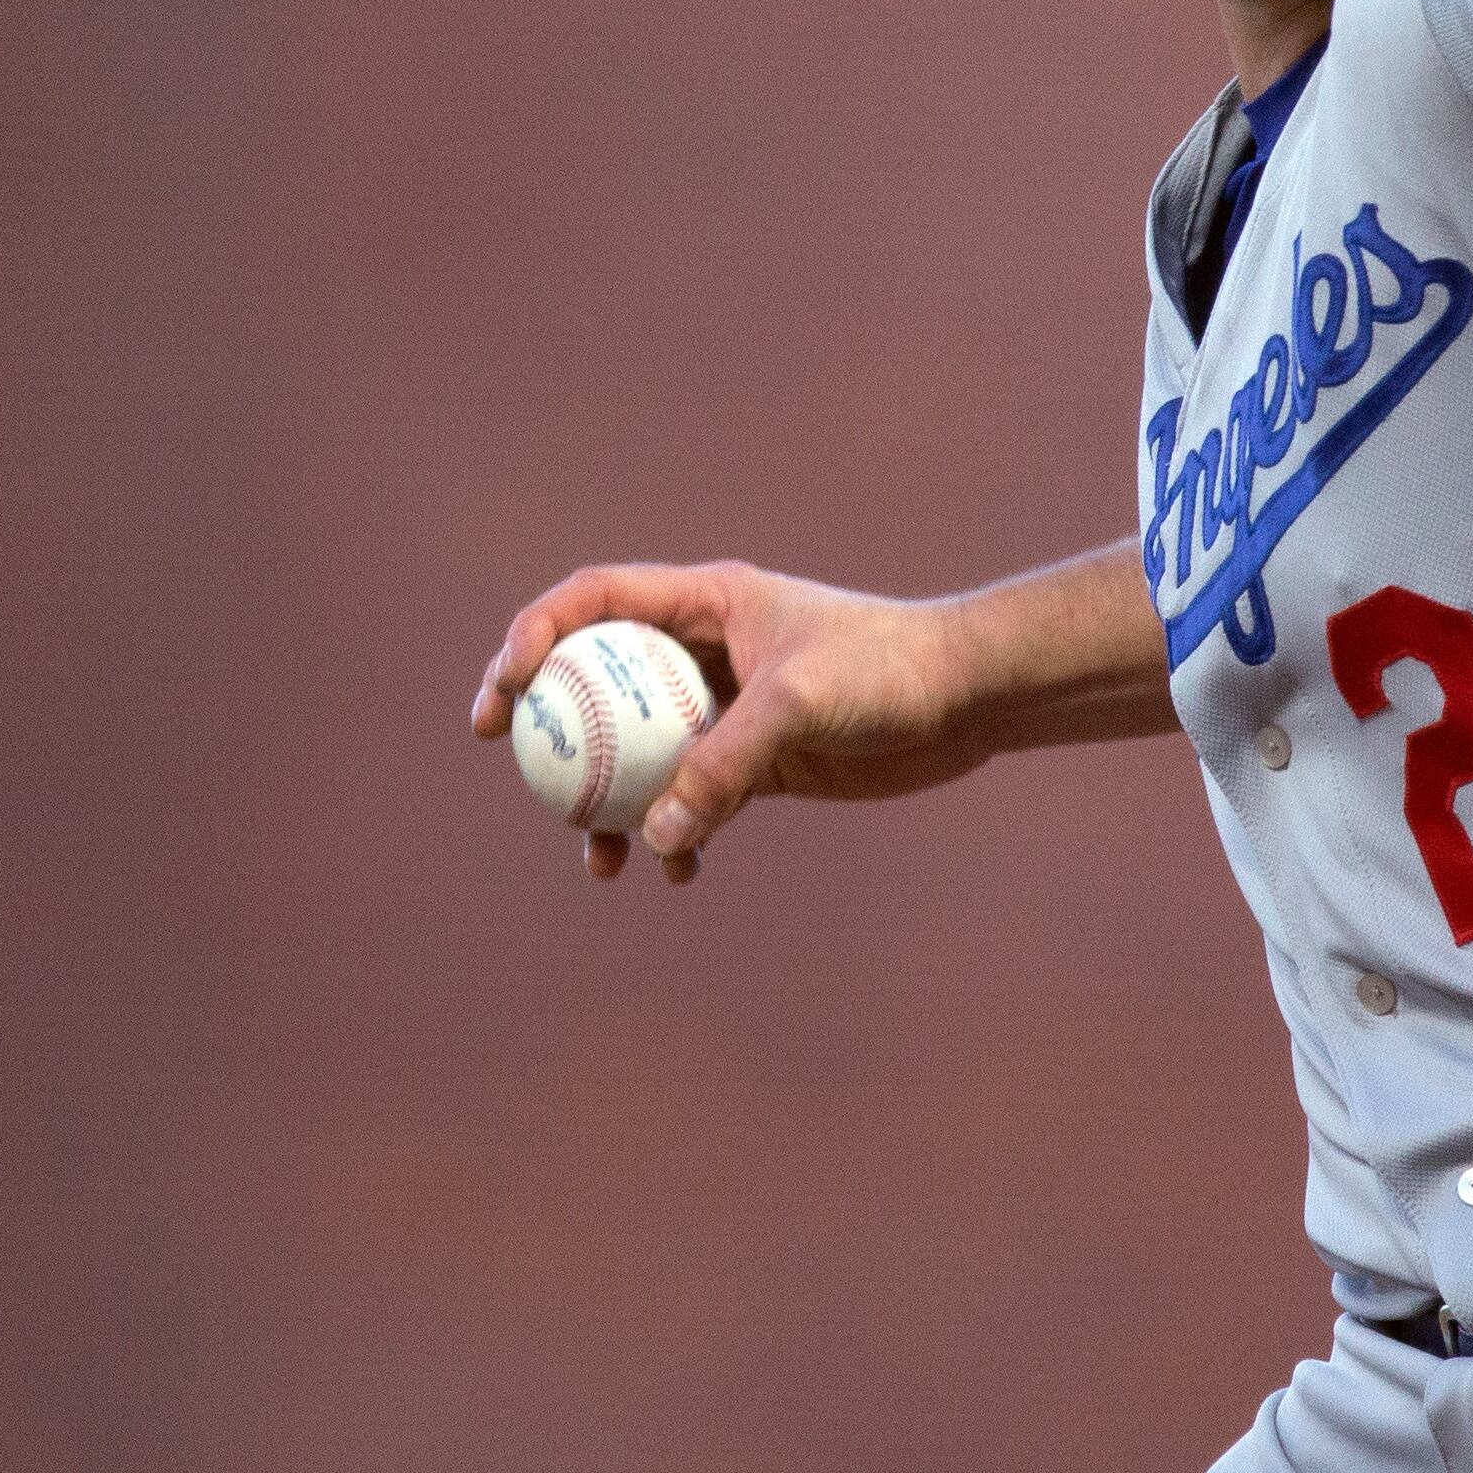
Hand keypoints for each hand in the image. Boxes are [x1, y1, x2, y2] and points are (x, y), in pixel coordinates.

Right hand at [470, 562, 988, 881]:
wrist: (966, 698)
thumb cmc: (888, 670)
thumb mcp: (799, 704)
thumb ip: (724, 763)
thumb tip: (657, 835)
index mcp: (706, 602)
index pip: (593, 602)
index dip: (534, 636)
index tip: (506, 692)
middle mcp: (707, 650)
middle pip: (598, 679)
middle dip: (549, 724)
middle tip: (516, 765)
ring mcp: (728, 707)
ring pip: (639, 752)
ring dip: (609, 803)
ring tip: (600, 858)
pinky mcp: (758, 760)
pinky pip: (692, 799)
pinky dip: (675, 835)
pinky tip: (679, 869)